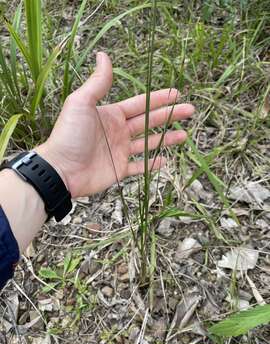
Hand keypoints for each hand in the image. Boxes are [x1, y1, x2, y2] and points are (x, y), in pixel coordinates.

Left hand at [36, 52, 193, 197]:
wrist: (60, 169)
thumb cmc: (70, 134)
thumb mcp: (81, 103)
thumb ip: (98, 82)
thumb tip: (104, 55)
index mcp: (111, 115)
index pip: (140, 104)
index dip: (158, 99)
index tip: (176, 93)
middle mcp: (118, 132)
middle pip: (149, 122)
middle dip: (169, 115)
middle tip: (189, 110)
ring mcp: (119, 152)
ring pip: (148, 144)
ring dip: (166, 139)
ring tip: (184, 135)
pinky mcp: (119, 170)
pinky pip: (139, 167)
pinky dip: (151, 164)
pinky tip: (164, 160)